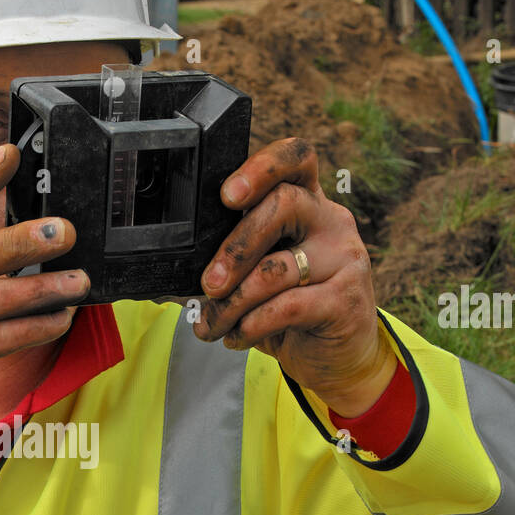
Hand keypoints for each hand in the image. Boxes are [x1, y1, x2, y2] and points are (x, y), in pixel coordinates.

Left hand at [192, 138, 395, 416]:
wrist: (338, 356)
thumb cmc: (290, 309)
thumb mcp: (260, 275)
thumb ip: (231, 260)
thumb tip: (169, 272)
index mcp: (308, 202)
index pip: (296, 158)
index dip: (262, 166)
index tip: (227, 196)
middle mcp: (331, 221)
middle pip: (283, 205)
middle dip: (235, 247)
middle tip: (208, 283)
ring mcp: (343, 258)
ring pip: (276, 269)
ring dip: (232, 302)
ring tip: (212, 324)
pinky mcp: (345, 300)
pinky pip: (287, 307)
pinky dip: (250, 326)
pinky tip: (236, 337)